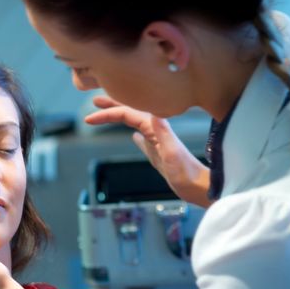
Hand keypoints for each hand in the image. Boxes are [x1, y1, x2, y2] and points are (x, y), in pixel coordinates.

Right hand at [86, 96, 211, 206]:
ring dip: (120, 115)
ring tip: (107, 111)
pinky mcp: (159, 153)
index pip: (127, 114)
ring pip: (135, 122)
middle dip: (113, 105)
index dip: (108, 114)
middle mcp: (156, 131)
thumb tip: (152, 112)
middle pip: (131, 112)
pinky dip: (134, 133)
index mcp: (157, 129)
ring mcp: (157, 141)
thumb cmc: (188, 175)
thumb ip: (164, 133)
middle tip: (94, 101)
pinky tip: (133, 136)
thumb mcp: (173, 155)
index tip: (89, 118)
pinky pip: (143, 138)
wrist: (200, 188)